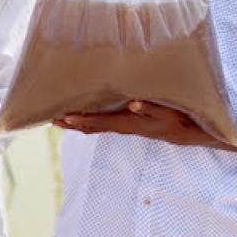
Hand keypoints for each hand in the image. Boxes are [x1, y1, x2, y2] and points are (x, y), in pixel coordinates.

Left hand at [53, 100, 213, 146]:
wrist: (185, 133)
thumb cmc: (175, 119)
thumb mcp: (165, 111)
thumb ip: (150, 107)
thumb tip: (134, 103)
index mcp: (129, 123)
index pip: (101, 122)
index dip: (83, 120)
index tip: (66, 117)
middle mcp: (123, 127)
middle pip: (92, 127)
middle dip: (72, 124)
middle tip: (51, 120)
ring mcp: (125, 127)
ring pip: (96, 127)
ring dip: (78, 123)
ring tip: (60, 119)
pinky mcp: (128, 125)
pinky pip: (103, 124)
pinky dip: (90, 121)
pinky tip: (83, 116)